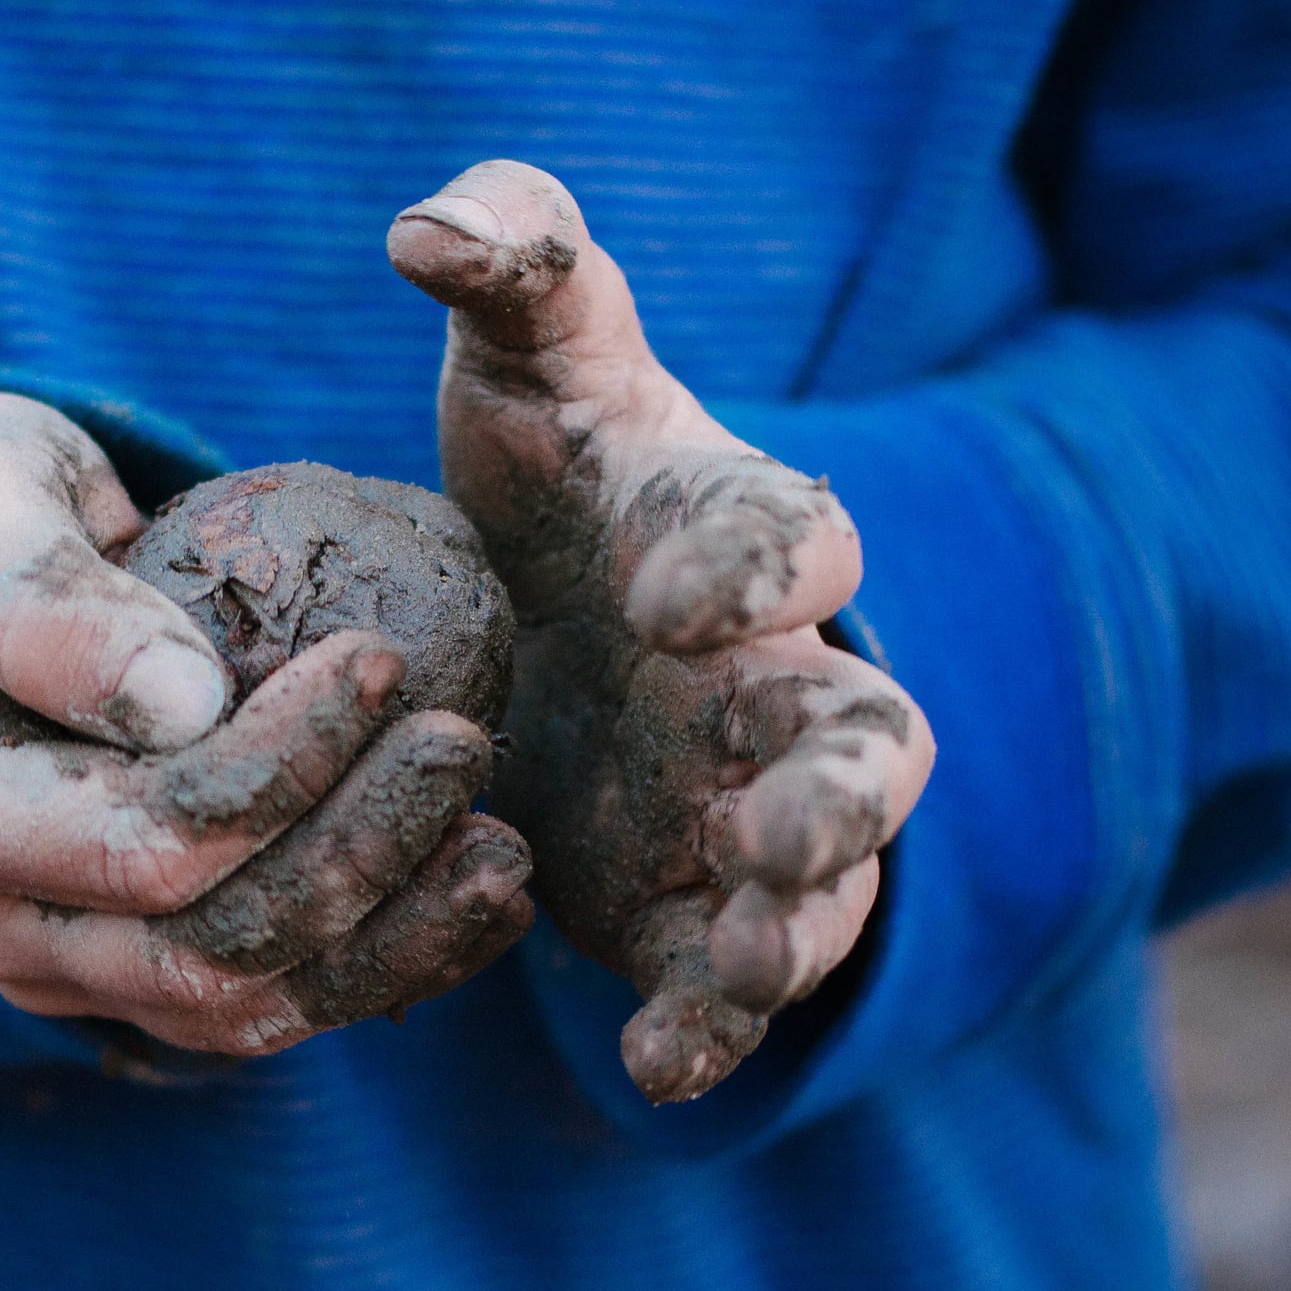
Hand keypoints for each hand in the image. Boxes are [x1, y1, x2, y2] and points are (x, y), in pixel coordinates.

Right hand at [0, 392, 535, 1058]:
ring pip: (251, 1002)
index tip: (376, 658)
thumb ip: (44, 595)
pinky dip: (389, 960)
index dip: (276, 769)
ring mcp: (64, 971)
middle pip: (207, 945)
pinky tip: (482, 896)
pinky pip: (274, 1005)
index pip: (138, 840)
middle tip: (466, 744)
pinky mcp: (140, 982)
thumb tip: (182, 706)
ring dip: (394, 933)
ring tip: (502, 848)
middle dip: (357, 851)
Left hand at [387, 163, 935, 1101]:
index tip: (659, 592)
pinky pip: (730, 980)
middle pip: (866, 740)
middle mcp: (774, 679)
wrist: (547, 621)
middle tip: (776, 830)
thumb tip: (425, 223)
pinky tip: (654, 1066)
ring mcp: (746, 808)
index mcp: (742, 538)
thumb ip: (513, 265)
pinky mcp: (691, 906)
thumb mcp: (528, 368)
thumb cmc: (558, 478)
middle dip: (838, 792)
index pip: (794, 537)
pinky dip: (712, 1023)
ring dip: (800, 927)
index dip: (753, 563)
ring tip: (749, 960)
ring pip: (828, 885)